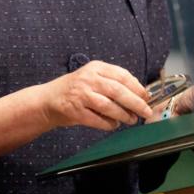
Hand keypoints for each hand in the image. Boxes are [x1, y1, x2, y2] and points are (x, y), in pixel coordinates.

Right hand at [38, 61, 152, 130]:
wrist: (47, 100)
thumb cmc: (75, 90)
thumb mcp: (92, 78)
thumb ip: (112, 83)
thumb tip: (139, 94)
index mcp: (95, 68)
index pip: (122, 75)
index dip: (137, 87)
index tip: (146, 96)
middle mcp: (88, 79)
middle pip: (118, 90)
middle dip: (135, 103)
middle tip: (146, 111)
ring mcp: (80, 95)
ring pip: (108, 106)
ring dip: (123, 115)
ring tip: (131, 120)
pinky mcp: (74, 111)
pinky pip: (97, 119)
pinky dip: (108, 124)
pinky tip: (113, 125)